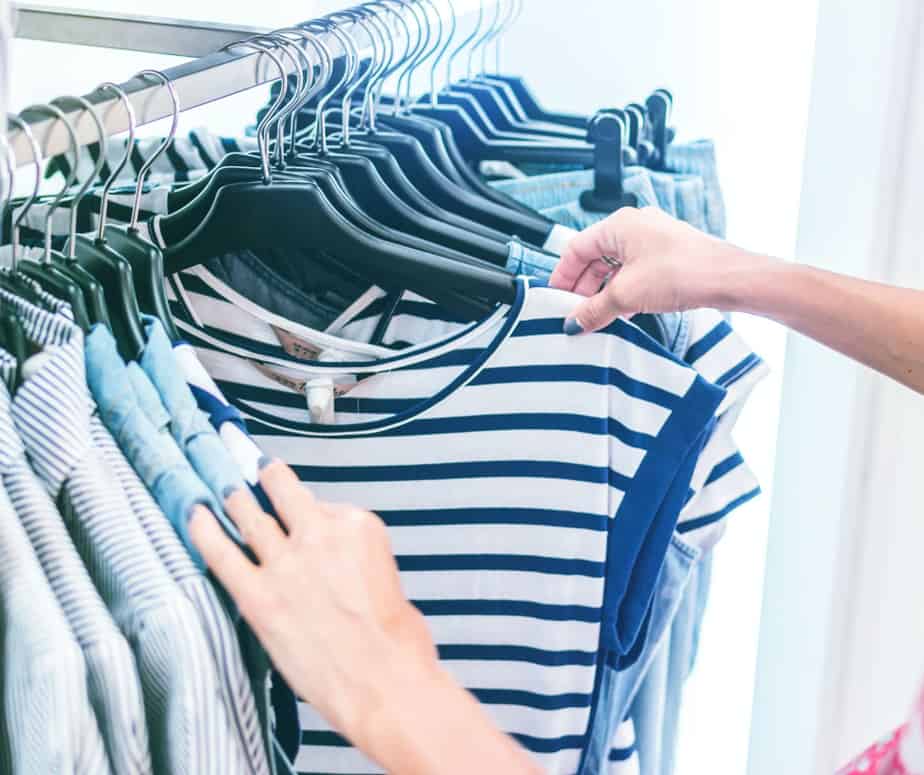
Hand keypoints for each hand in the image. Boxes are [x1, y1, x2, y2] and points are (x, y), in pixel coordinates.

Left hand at [189, 462, 541, 774]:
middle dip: (265, 476)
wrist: (386, 684)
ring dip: (232, 497)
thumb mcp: (387, 579)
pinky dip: (203, 531)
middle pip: (282, 490)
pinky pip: (221, 553)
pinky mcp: (260, 597)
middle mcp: (320, 535)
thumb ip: (353, 558)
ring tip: (221, 486)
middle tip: (250, 466)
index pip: (323, 505)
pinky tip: (193, 514)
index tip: (299, 510)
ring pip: (248, 514)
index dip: (309, 511)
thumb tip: (331, 561)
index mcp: (360, 526)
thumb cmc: (396, 643)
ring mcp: (287, 564)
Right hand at [549, 206, 762, 333]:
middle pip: (595, 258)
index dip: (562, 276)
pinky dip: (623, 291)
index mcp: (619, 225)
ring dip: (603, 292)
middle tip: (575, 313)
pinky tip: (622, 311)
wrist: (728, 278)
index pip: (576, 249)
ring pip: (615, 267)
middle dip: (583, 287)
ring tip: (597, 317)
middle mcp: (635, 227)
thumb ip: (593, 310)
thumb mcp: (626, 295)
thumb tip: (574, 322)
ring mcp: (653, 241)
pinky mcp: (668, 257)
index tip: (556, 300)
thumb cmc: (684, 271)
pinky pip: (634, 273)